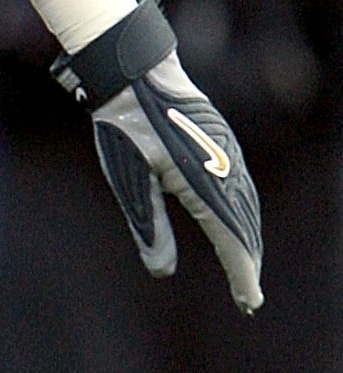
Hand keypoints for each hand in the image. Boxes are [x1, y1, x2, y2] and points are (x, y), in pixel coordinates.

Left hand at [54, 0, 263, 311]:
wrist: (133, 71)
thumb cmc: (124, 125)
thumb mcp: (128, 179)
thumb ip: (149, 226)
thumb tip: (162, 271)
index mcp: (202, 181)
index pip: (230, 237)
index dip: (241, 272)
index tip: (249, 301)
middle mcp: (223, 167)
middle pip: (245, 224)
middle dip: (248, 261)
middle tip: (249, 298)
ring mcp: (227, 152)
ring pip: (247, 204)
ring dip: (249, 236)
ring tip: (247, 266)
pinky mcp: (221, 141)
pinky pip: (241, 184)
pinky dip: (245, 211)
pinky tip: (240, 219)